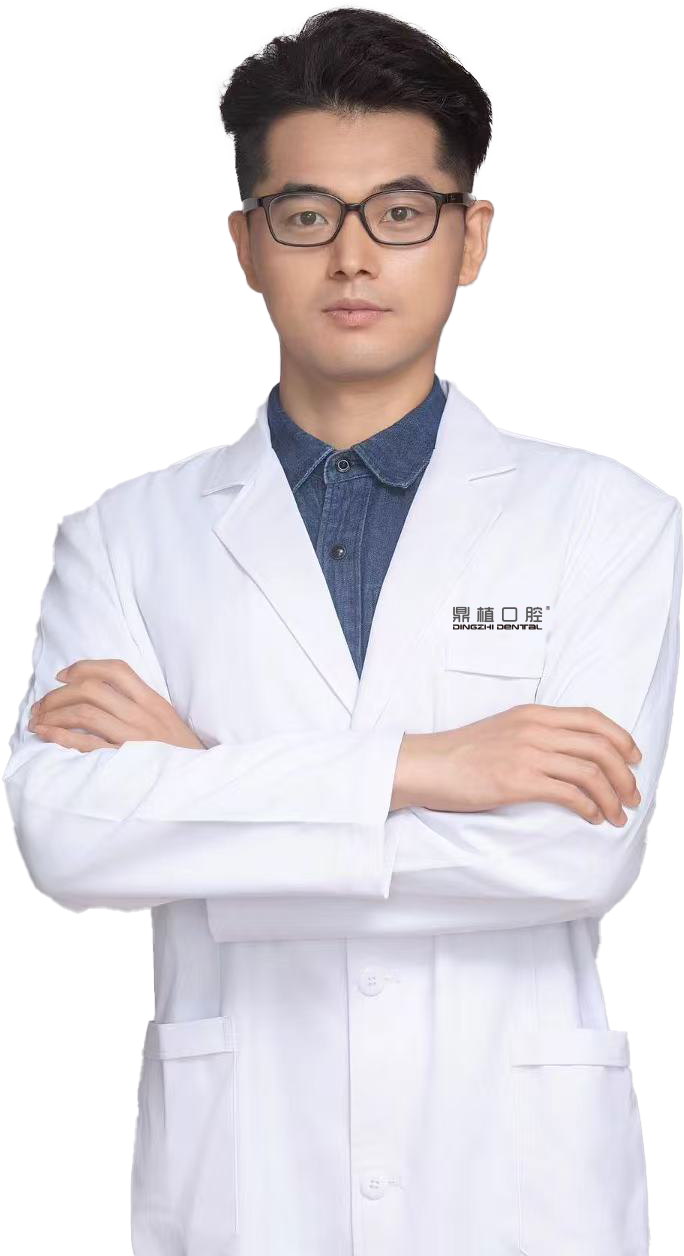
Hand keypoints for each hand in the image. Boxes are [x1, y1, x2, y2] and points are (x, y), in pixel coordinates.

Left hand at [27, 658, 206, 751]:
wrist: (200, 785)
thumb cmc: (181, 756)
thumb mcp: (167, 721)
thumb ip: (140, 706)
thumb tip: (99, 694)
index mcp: (154, 703)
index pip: (117, 670)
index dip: (84, 667)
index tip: (63, 675)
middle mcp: (143, 717)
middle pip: (92, 690)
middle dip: (59, 694)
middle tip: (43, 704)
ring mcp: (134, 740)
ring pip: (85, 713)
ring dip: (54, 714)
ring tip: (40, 720)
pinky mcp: (124, 763)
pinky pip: (86, 745)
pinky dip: (60, 736)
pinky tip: (46, 734)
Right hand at [390, 703, 642, 825]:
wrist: (426, 765)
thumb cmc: (461, 754)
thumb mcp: (504, 730)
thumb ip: (536, 734)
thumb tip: (570, 755)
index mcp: (534, 714)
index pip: (593, 719)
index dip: (621, 738)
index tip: (633, 757)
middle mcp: (535, 729)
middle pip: (600, 746)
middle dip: (625, 773)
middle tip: (632, 794)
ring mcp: (528, 754)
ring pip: (591, 771)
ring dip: (613, 796)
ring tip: (617, 813)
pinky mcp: (518, 781)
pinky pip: (570, 793)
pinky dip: (590, 807)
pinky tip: (592, 817)